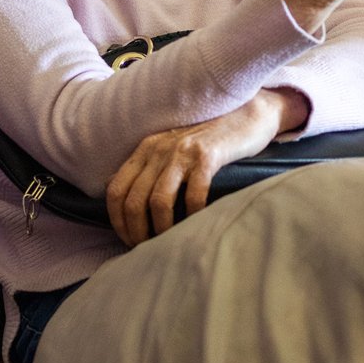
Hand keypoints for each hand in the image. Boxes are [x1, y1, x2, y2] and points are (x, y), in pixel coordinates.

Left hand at [106, 88, 308, 246]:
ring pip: (158, 201)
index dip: (117, 220)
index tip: (128, 239)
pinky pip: (193, 194)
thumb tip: (125, 200)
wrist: (248, 114)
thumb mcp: (172, 148)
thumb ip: (150, 168)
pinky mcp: (208, 156)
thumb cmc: (211, 139)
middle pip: (133, 199)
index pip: (115, 189)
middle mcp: (159, 148)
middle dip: (136, 231)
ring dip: (160, 228)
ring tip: (168, 241)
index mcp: (146, 148)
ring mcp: (183, 151)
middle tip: (146, 248)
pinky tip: (195, 223)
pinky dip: (191, 215)